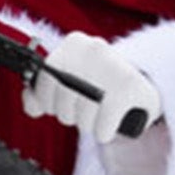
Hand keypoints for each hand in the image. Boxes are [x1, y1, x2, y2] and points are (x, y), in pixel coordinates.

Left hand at [24, 32, 163, 143]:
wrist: (143, 87)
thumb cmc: (99, 84)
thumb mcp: (70, 79)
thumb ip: (42, 91)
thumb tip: (31, 104)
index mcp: (75, 43)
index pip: (45, 79)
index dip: (49, 99)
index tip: (60, 101)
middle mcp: (93, 49)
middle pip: (62, 103)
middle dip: (71, 114)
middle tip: (86, 108)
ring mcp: (113, 67)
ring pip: (82, 118)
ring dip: (89, 124)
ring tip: (100, 113)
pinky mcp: (128, 90)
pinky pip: (101, 128)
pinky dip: (104, 132)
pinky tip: (110, 123)